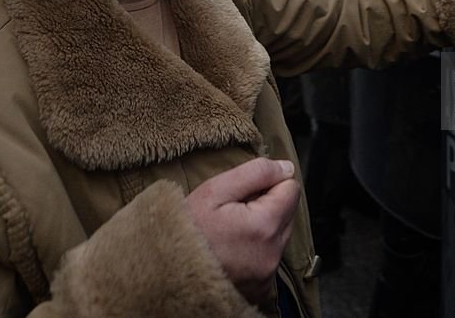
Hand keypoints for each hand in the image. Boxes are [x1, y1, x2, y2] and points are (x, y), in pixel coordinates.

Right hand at [184, 158, 299, 303]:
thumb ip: (255, 173)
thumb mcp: (214, 191)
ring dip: (262, 226)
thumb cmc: (184, 230)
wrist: (163, 274)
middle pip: (287, 212)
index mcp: (264, 225)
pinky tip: (231, 247)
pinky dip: (256, 248)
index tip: (245, 191)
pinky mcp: (261, 286)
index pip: (291, 189)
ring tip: (229, 230)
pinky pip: (269, 256)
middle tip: (232, 210)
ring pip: (280, 234)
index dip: (268, 183)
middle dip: (267, 204)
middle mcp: (272, 253)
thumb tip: (285, 167)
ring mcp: (267, 273)